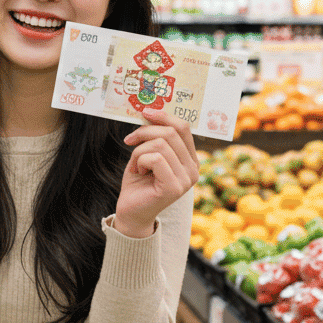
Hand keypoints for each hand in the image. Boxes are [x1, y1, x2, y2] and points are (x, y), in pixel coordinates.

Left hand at [113, 109, 198, 237]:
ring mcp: (186, 180)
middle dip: (144, 132)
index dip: (164, 115)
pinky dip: (139, 161)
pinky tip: (138, 172)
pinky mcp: (174, 188)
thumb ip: (155, 136)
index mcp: (190, 159)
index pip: (183, 127)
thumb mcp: (147, 153)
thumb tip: (150, 111)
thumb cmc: (138, 182)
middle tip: (129, 140)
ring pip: (160, 144)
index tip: (145, 111)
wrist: (131, 212)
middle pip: (171, 133)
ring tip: (135, 164)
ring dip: (139, 151)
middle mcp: (193, 169)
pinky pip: (155, 158)